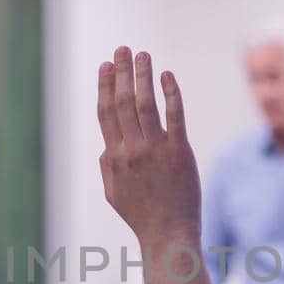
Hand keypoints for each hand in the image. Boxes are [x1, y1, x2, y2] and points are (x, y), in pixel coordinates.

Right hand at [97, 47, 200, 249]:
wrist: (168, 235)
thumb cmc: (141, 216)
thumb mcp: (113, 193)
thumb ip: (107, 166)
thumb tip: (105, 147)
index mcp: (113, 157)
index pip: (105, 113)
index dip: (104, 86)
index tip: (105, 66)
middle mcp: (131, 150)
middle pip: (122, 102)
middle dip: (120, 72)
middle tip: (122, 49)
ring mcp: (154, 150)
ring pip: (145, 104)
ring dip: (142, 76)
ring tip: (142, 55)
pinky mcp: (179, 152)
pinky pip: (174, 116)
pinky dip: (170, 93)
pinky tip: (167, 75)